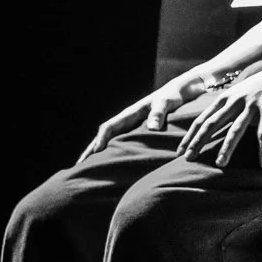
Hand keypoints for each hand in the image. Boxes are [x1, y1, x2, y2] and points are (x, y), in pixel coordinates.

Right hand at [79, 72, 209, 162]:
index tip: (94, 154)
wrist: (182, 91)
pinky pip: (121, 144)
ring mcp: (132, 126)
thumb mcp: (167, 102)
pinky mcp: (139, 132)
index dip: (101, 140)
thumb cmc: (173, 96)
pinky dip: (113, 153)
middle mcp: (128, 120)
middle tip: (79, 166)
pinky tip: (111, 165)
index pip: (110, 127)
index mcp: (131, 113)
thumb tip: (152, 128)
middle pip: (104, 136)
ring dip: (99, 153)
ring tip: (89, 170)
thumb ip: (160, 113)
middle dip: (91, 150)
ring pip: (111, 141)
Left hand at [177, 59, 261, 168]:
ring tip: (220, 164)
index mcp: (226, 98)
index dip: (190, 135)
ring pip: (236, 129)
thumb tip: (210, 124)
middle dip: (198, 142)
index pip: (202, 119)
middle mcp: (235, 101)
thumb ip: (225, 107)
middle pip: (213, 124)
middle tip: (188, 159)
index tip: (180, 151)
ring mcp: (251, 105)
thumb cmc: (260, 86)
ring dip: (227, 147)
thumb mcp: (238, 93)